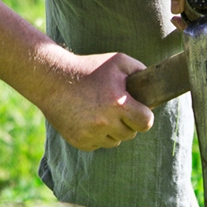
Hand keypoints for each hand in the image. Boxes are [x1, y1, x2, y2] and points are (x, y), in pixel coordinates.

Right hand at [37, 52, 153, 150]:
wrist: (51, 79)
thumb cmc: (88, 67)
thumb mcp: (117, 61)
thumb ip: (140, 71)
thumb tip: (155, 87)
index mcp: (118, 103)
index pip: (146, 123)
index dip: (144, 116)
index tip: (138, 110)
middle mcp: (104, 122)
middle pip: (131, 133)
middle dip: (127, 122)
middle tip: (116, 108)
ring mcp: (90, 134)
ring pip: (115, 142)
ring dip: (112, 130)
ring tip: (100, 111)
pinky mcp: (79, 142)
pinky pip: (98, 145)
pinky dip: (96, 136)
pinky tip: (87, 118)